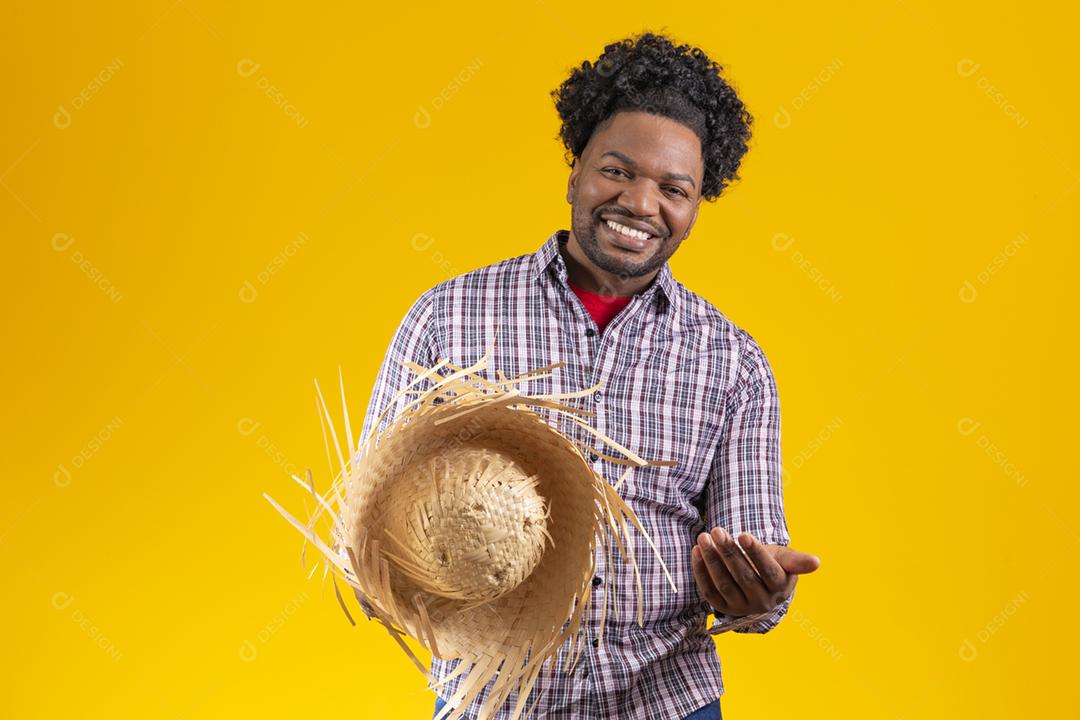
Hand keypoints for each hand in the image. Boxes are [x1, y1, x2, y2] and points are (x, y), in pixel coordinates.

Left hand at [691, 527, 819, 617]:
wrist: (759, 584)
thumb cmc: (774, 564)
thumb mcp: (786, 560)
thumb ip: (798, 561)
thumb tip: (817, 562)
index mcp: (780, 589)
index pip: (768, 571)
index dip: (755, 553)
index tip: (743, 534)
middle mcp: (761, 602)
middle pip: (743, 576)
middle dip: (728, 552)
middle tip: (716, 530)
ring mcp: (741, 607)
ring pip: (724, 584)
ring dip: (712, 560)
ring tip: (703, 538)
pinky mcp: (723, 608)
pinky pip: (709, 591)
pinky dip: (701, 571)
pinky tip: (697, 551)